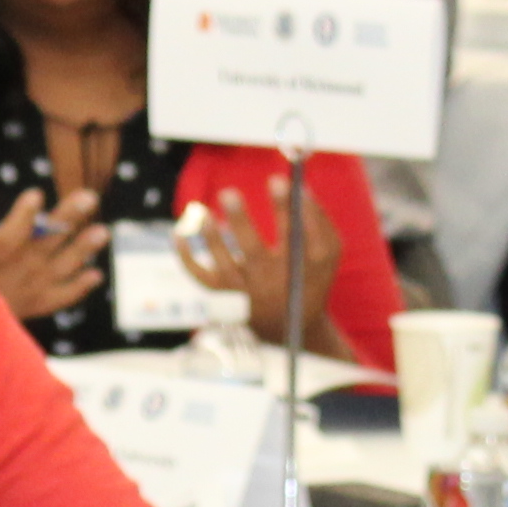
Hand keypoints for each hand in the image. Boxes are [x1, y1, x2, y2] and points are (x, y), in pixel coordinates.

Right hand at [0, 156, 106, 321]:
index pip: (11, 234)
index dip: (26, 214)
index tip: (35, 195)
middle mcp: (11, 274)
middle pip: (45, 243)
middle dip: (68, 218)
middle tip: (90, 197)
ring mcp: (25, 292)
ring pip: (60, 268)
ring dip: (82, 249)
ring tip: (103, 232)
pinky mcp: (30, 307)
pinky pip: (59, 299)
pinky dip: (78, 289)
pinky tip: (95, 275)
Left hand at [177, 169, 344, 345]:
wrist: (292, 327)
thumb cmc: (309, 276)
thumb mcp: (328, 253)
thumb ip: (319, 219)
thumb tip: (301, 185)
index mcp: (302, 268)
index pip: (298, 236)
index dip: (287, 208)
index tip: (277, 179)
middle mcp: (274, 282)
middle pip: (253, 252)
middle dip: (239, 222)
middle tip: (228, 194)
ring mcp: (249, 291)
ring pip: (225, 266)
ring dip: (211, 239)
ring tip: (202, 214)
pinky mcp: (227, 297)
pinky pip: (201, 278)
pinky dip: (186, 259)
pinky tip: (178, 233)